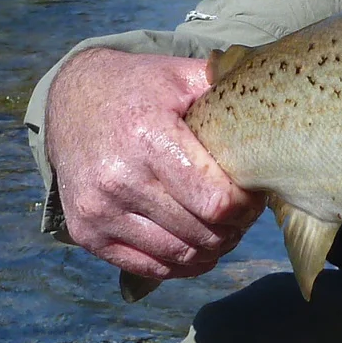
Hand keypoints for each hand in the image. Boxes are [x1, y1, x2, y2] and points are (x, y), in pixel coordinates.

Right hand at [46, 48, 265, 283]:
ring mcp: (99, 211)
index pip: (215, 202)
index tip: (253, 195)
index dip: (245, 207)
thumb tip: (272, 101)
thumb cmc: (135, 87)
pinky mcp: (86, 233)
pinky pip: (148, 267)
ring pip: (178, 255)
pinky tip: (197, 248)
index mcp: (148, 138)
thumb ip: (224, 88)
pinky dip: (181, 265)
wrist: (69, 102)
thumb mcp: (179, 75)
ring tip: (223, 230)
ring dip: (211, 250)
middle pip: (201, 233)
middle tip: (243, 214)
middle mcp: (119, 179)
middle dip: (233, 229)